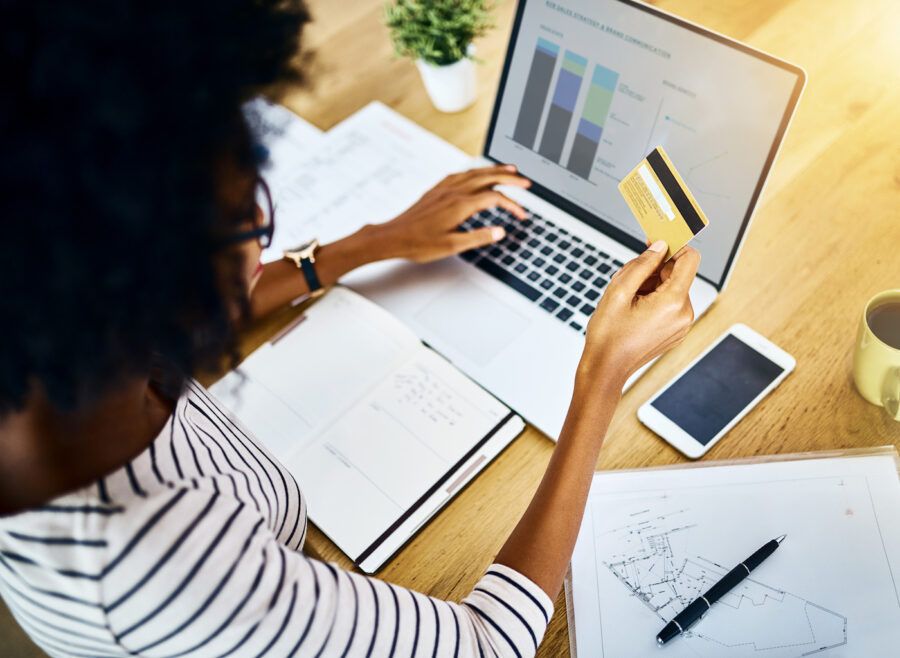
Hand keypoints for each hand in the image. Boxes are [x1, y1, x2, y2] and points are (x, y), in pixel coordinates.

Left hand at [374, 164, 530, 262]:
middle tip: (526, 181)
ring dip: (494, 170)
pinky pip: (460, 174)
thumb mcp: (452, 246)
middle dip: (510, 178)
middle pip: (488, 177)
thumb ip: (479, 237)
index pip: (495, 198)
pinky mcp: (436, 190)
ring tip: (509, 170)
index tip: (521, 215)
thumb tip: (500, 231)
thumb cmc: (418, 243)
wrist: (392, 237)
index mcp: (460, 205)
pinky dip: (475, 171)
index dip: (512, 205)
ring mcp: (444, 188)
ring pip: (475, 172)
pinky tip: (476, 174)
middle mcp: (453, 192)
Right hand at [579, 241, 699, 386]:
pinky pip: (669, 304)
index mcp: (672, 302)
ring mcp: (681, 325)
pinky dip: (653, 300)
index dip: (674, 246)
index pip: (689, 259)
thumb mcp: (618, 291)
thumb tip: (660, 247)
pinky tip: (633, 310)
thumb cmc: (608, 336)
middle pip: (677, 274)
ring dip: (651, 286)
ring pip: (671, 288)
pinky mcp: (675, 331)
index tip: (657, 243)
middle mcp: (684, 314)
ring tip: (627, 301)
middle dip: (654, 271)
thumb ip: (642, 264)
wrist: (606, 369)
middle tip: (627, 282)